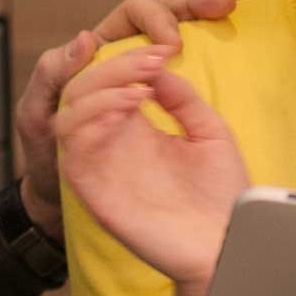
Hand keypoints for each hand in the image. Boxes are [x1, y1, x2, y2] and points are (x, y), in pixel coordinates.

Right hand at [12, 0, 257, 238]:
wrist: (228, 246)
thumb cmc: (223, 197)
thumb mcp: (209, 134)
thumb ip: (183, 99)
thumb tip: (157, 66)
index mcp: (136, 130)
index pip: (109, 82)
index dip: (127, 58)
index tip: (162, 49)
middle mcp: (112, 146)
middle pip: (83, 90)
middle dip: (112, 66)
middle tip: (149, 61)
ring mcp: (100, 168)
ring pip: (68, 114)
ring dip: (99, 90)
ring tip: (138, 89)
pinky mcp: (94, 192)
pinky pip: (71, 150)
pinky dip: (91, 120)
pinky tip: (129, 109)